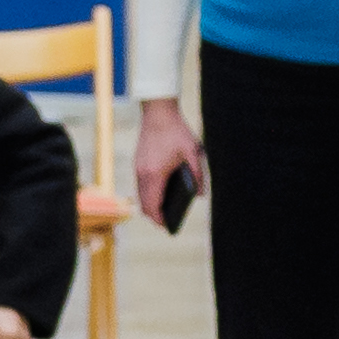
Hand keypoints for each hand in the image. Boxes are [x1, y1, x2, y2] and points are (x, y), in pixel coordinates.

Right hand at [129, 94, 200, 215]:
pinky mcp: (138, 162)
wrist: (158, 111)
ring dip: (150, 204)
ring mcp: (138, 168)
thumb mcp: (192, 153)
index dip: (159, 219)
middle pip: (144, 204)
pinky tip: (160, 192)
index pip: (153, 205)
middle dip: (154, 215)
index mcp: (155, 174)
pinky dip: (148, 193)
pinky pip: (140, 184)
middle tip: (166, 223)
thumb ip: (198, 175)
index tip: (167, 226)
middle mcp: (143, 174)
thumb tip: (200, 195)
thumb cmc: (176, 131)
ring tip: (164, 210)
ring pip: (140, 194)